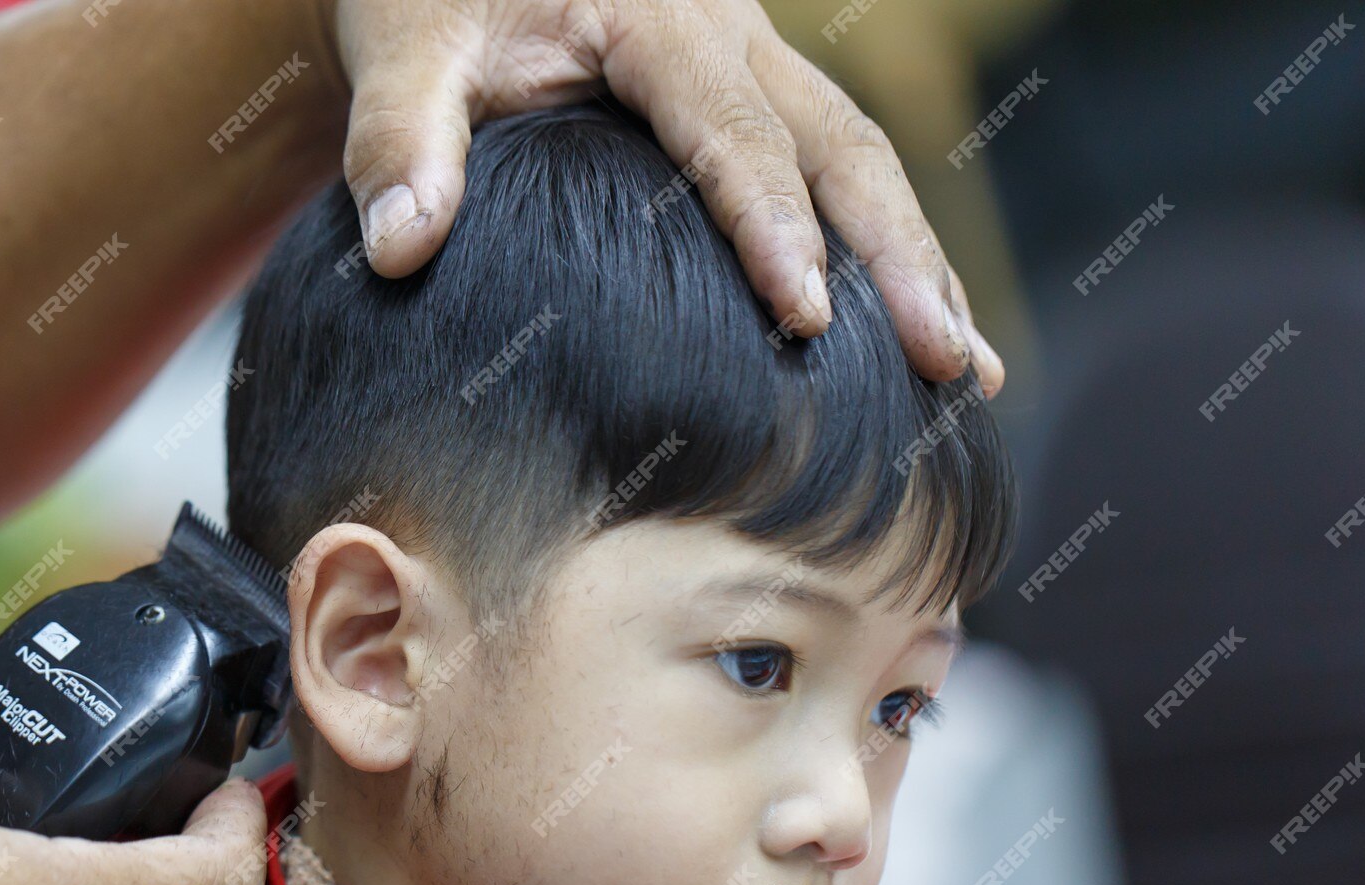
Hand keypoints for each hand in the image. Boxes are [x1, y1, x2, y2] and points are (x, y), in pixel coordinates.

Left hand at [326, 0, 1001, 394]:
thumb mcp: (402, 46)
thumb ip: (399, 138)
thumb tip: (401, 248)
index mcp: (657, 19)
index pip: (732, 132)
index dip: (774, 226)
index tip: (806, 319)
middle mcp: (731, 33)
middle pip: (843, 146)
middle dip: (903, 258)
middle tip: (947, 364)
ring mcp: (756, 62)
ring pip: (862, 160)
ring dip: (918, 261)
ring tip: (966, 369)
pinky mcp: (754, 95)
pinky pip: (838, 171)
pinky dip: (884, 249)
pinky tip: (917, 327)